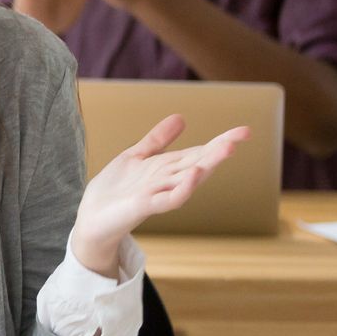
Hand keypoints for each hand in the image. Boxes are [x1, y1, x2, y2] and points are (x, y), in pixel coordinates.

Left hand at [71, 114, 249, 272]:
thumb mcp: (136, 156)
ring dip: (208, 164)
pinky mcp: (145, 206)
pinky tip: (194, 174)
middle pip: (199, 162)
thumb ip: (158, 140)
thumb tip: (181, 117)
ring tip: (227, 149)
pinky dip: (184, 188)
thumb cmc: (115, 190)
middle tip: (243, 135)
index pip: (199, 152)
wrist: (92, 217)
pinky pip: (170, 199)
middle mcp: (168, 180)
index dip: (220, 140)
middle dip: (220, 150)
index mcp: (168, 168)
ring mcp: (159, 194)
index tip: (244, 130)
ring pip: (189, 178)